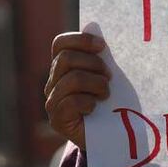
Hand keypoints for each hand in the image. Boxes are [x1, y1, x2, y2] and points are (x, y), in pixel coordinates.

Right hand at [44, 32, 109, 150]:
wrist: (112, 136)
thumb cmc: (114, 102)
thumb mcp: (110, 77)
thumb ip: (103, 58)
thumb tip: (99, 30)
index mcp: (64, 67)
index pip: (60, 43)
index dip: (81, 40)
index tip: (102, 46)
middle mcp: (53, 82)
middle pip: (66, 58)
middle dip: (94, 64)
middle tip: (110, 77)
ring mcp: (53, 101)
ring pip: (72, 79)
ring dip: (97, 84)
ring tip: (106, 94)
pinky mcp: (57, 119)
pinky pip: (71, 102)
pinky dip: (89, 102)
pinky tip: (95, 108)